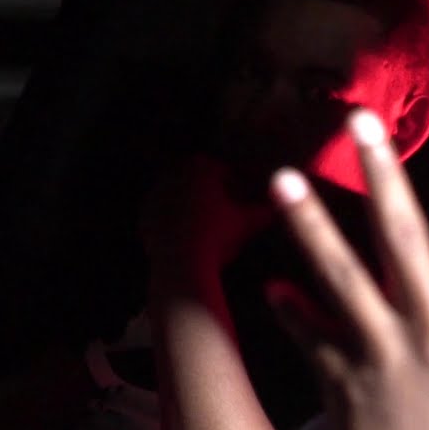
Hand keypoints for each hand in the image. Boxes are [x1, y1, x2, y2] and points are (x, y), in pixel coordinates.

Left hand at [140, 153, 273, 278]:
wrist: (181, 262)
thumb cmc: (217, 235)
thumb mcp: (249, 222)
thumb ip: (266, 211)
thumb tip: (283, 207)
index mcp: (199, 167)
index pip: (223, 170)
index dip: (238, 184)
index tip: (247, 198)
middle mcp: (173, 174)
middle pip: (201, 181)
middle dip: (215, 194)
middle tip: (231, 212)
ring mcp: (155, 194)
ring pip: (183, 197)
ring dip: (197, 208)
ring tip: (213, 227)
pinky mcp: (145, 217)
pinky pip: (168, 217)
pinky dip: (180, 224)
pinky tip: (194, 240)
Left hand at [267, 110, 428, 429]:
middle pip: (406, 237)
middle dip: (384, 174)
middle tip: (361, 123)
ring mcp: (389, 357)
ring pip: (344, 274)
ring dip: (310, 222)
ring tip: (283, 178)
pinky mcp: (346, 388)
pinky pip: (311, 335)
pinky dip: (291, 311)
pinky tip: (273, 289)